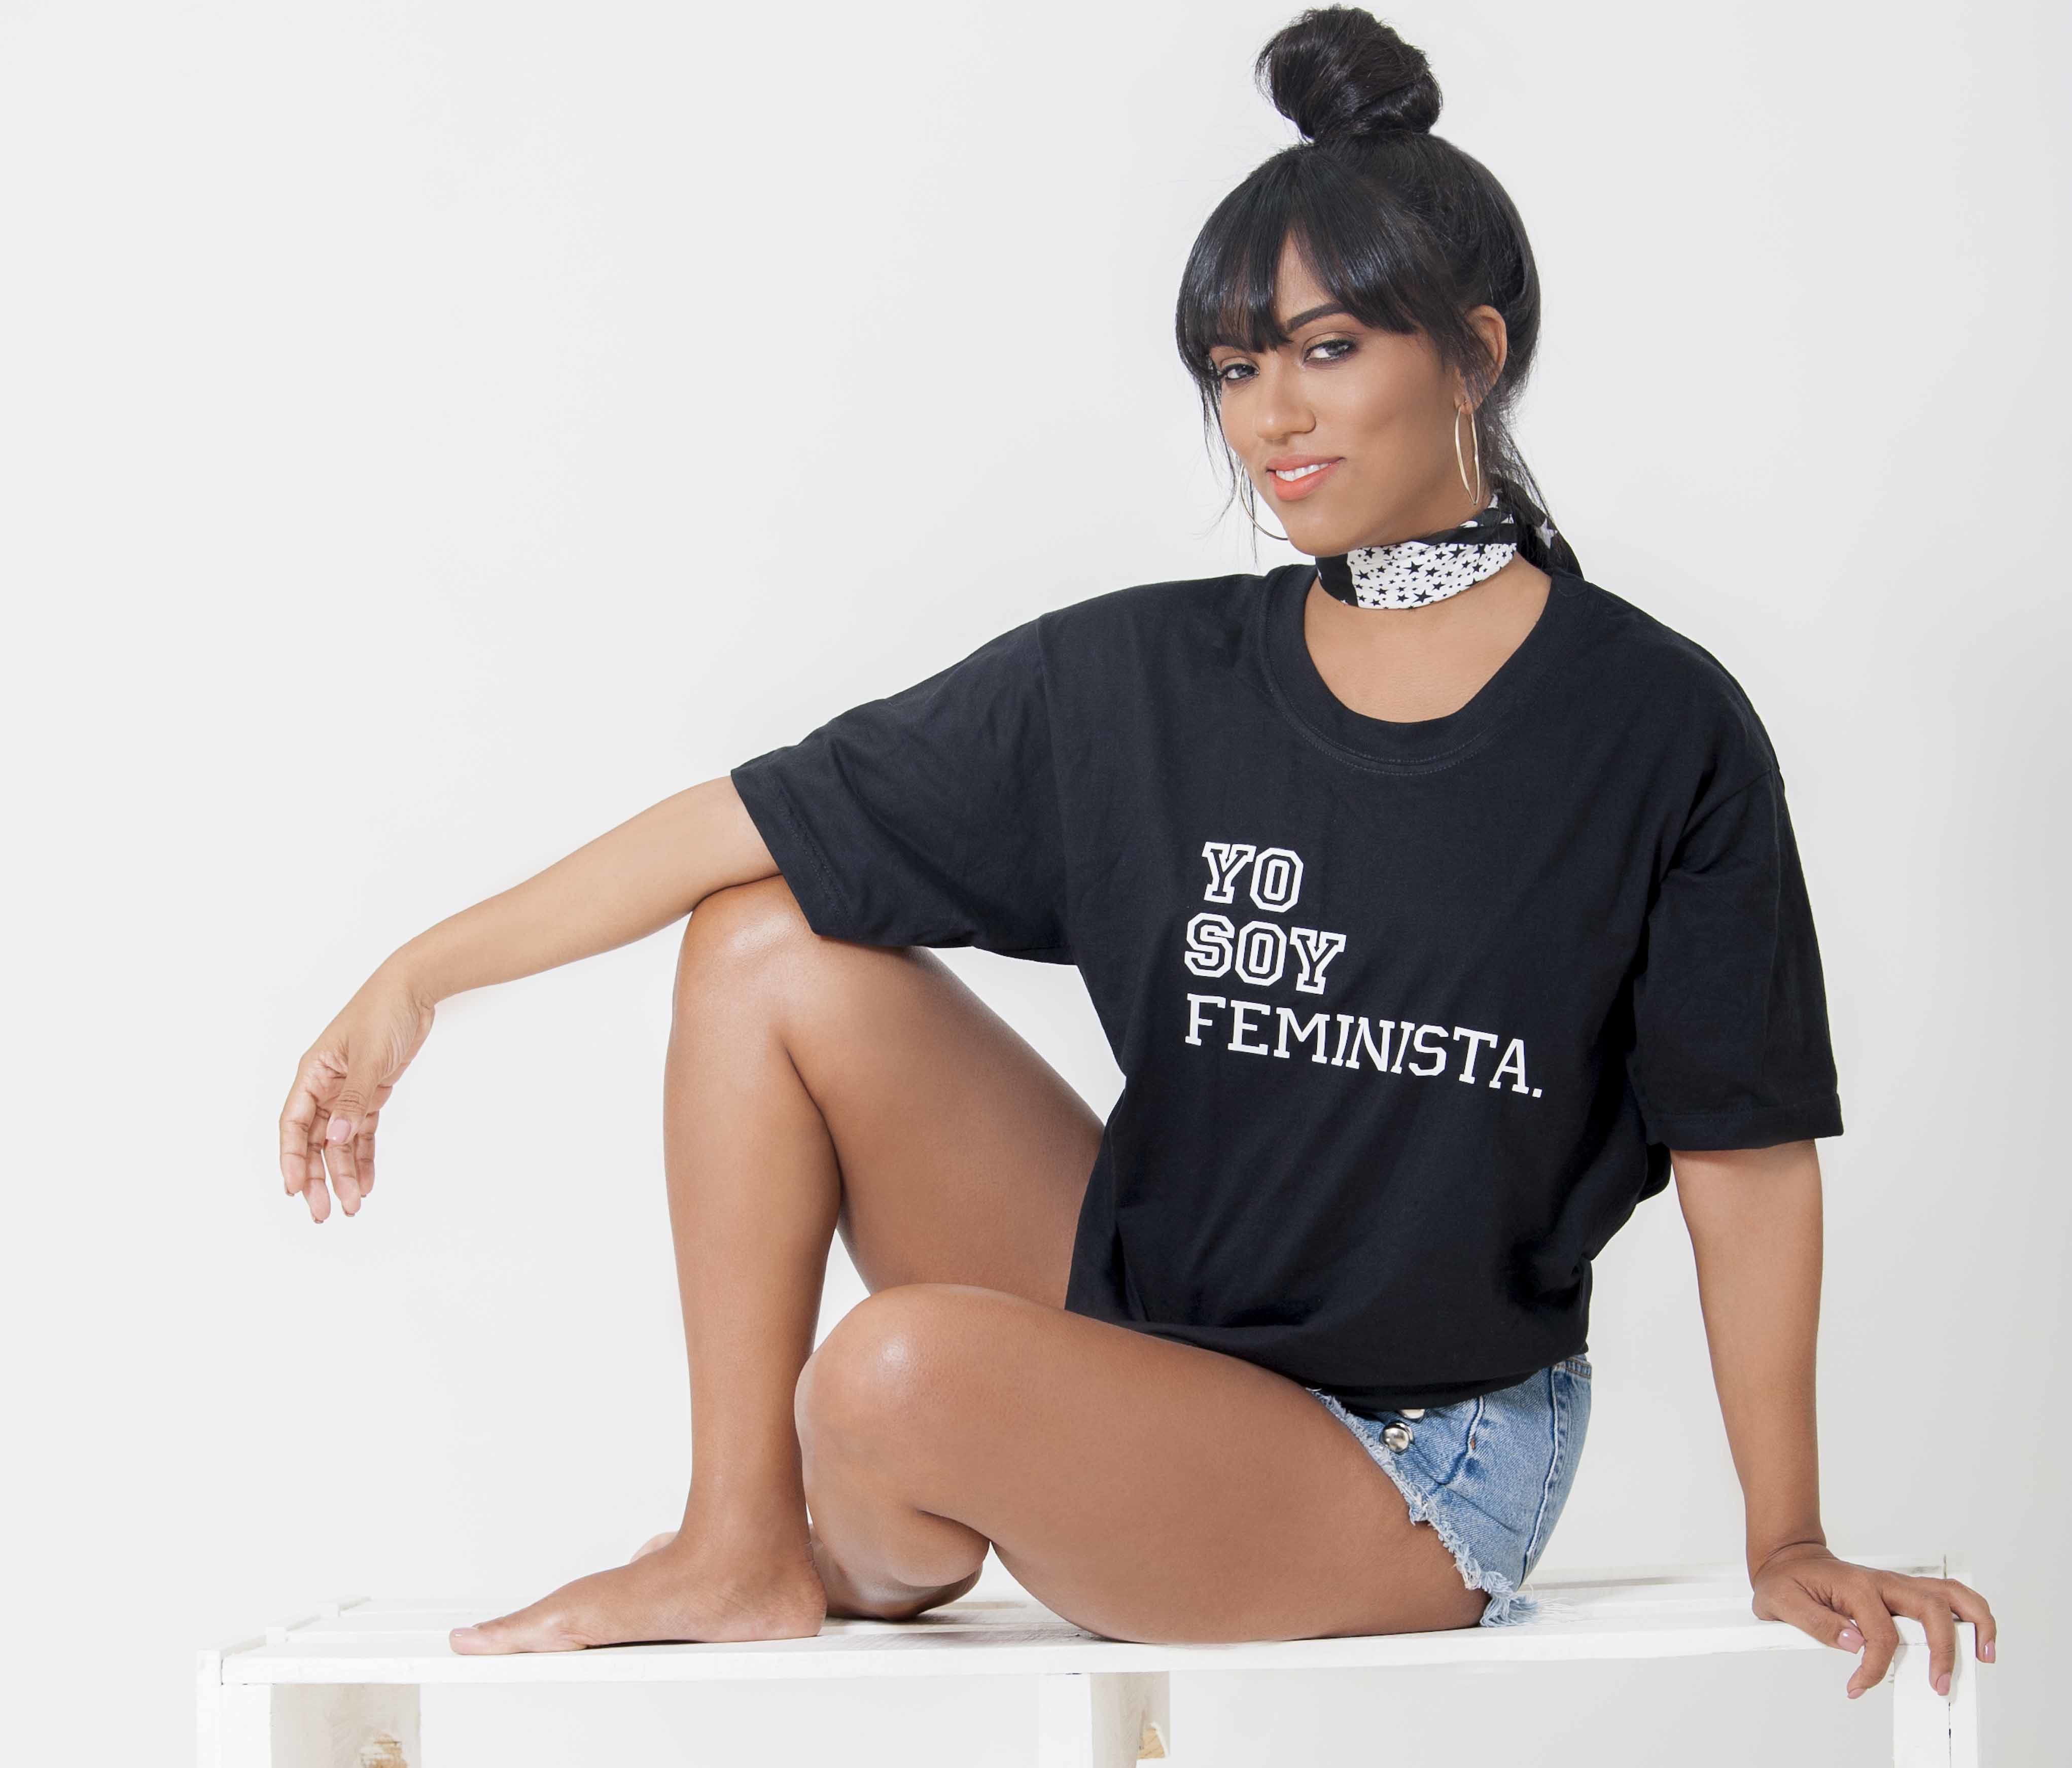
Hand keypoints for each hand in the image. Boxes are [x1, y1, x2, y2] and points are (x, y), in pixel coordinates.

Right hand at [278, 961, 435, 1221]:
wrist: (414, 990)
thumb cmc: (382, 1013)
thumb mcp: (367, 1057)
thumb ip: (353, 1100)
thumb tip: (335, 1137)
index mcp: (311, 1074)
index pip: (293, 1125)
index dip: (291, 1159)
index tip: (293, 1190)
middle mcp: (324, 1087)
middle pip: (314, 1141)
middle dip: (316, 1178)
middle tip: (323, 1213)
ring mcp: (347, 1092)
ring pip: (338, 1142)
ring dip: (343, 1174)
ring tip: (352, 1206)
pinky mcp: (371, 1094)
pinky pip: (362, 1133)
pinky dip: (362, 1158)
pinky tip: (367, 1182)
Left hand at [1750, 1542, 1996, 1698]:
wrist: (1789, 1558)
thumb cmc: (1787, 1579)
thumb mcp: (1783, 1601)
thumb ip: (1817, 1623)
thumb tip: (1855, 1643)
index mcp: (1855, 1585)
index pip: (1880, 1633)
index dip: (1874, 1666)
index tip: (1858, 1687)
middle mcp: (1883, 1581)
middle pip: (1930, 1607)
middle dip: (1943, 1648)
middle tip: (1941, 1683)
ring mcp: (1898, 1584)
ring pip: (1949, 1594)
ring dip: (1974, 1621)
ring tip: (1985, 1654)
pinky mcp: (1904, 1591)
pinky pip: (1944, 1597)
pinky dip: (1968, 1613)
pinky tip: (1977, 1637)